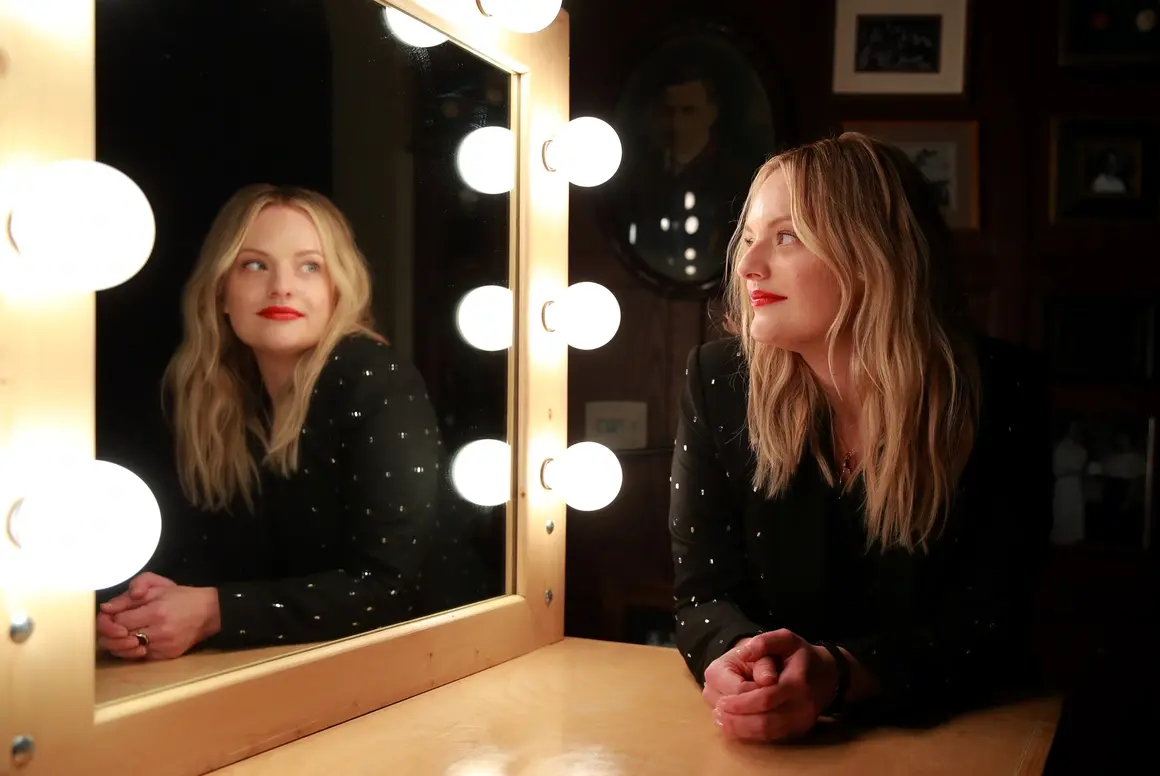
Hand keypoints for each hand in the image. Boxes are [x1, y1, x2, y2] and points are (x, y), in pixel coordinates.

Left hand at [96, 572, 176, 658]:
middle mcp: (160, 631)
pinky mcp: (168, 655)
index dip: (108, 620)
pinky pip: (141, 657)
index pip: (119, 622)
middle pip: (119, 640)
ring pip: (127, 652)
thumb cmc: (182, 596)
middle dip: (111, 633)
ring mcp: (164, 646)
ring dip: (120, 644)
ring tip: (124, 634)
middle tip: (114, 627)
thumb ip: (134, 589)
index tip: (110, 616)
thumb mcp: (159, 585)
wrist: (210, 612)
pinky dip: (134, 650)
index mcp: (156, 611)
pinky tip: (138, 641)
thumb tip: (107, 607)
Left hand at [712, 629, 837, 741]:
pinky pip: (771, 737)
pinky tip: (735, 727)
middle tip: (717, 714)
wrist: (828, 675)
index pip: (765, 698)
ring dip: (741, 730)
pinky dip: (750, 735)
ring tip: (721, 722)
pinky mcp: (797, 731)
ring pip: (766, 733)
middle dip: (737, 720)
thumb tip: (743, 653)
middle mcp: (801, 706)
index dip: (741, 703)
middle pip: (764, 721)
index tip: (721, 701)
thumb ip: (764, 641)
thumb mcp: (786, 639)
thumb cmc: (802, 655)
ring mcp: (801, 722)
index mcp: (797, 682)